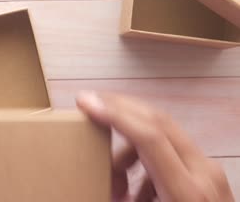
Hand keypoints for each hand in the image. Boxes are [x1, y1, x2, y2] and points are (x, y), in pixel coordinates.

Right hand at [76, 92, 233, 201]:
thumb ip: (124, 199)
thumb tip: (102, 191)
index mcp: (188, 192)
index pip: (149, 136)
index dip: (115, 115)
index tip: (86, 103)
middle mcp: (203, 172)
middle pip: (157, 121)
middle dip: (120, 108)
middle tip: (90, 104)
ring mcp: (208, 170)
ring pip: (161, 135)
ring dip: (129, 148)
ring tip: (113, 182)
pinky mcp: (208, 173)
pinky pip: (170, 153)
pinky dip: (145, 163)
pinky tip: (136, 194)